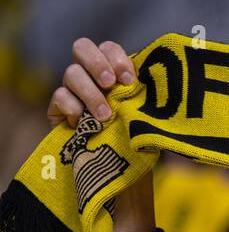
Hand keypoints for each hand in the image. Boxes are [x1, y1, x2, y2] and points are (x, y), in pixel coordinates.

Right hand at [46, 38, 152, 231]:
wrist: (124, 183)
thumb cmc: (141, 151)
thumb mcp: (149, 124)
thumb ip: (147, 102)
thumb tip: (166, 90)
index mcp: (116, 76)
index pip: (109, 49)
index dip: (116, 57)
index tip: (131, 78)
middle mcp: (93, 80)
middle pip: (82, 48)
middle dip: (97, 62)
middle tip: (111, 84)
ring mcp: (74, 94)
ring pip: (71, 73)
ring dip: (90, 93)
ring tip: (105, 116)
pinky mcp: (59, 112)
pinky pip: (58, 98)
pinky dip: (71, 107)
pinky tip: (83, 122)